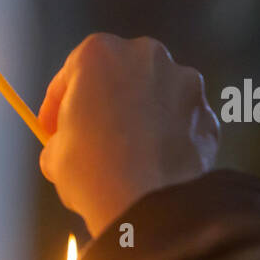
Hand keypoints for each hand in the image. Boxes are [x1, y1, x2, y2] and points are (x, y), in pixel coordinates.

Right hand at [38, 34, 219, 236]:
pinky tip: (156, 166)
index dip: (57, 104)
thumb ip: (64, 137)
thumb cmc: (91, 170)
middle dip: (106, 102)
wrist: (148, 204)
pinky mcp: (208, 116)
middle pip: (120, 76)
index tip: (51, 129)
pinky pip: (181, 124)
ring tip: (130, 155)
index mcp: (100, 54)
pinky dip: (169, 139)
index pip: (70, 74)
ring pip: (156, 97)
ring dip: (142, 118)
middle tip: (93, 137)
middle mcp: (147, 56)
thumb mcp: (54, 155)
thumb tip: (71, 145)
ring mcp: (185, 84)